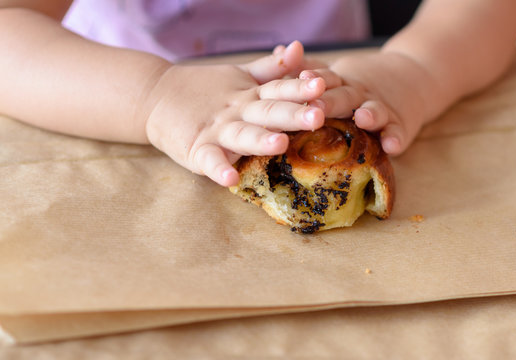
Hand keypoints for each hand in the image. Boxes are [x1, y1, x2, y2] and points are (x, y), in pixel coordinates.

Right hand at [144, 41, 326, 185]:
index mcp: (250, 95)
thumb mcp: (240, 76)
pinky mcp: (197, 150)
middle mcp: (238, 111)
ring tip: (279, 144)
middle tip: (317, 115)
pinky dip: (218, 169)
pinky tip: (230, 179)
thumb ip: (270, 68)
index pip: (279, 89)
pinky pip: (209, 160)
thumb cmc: (205, 90)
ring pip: (242, 135)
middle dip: (292, 114)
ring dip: (260, 139)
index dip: (300, 88)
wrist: (156, 97)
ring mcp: (217, 131)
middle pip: (268, 111)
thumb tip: (298, 48)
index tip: (323, 85)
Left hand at [299, 51, 432, 155]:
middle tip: (317, 107)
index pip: (325, 80)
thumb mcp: (337, 73)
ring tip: (363, 118)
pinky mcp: (400, 125)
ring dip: (369, 115)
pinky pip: (398, 132)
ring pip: (374, 111)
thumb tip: (279, 51)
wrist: (413, 76)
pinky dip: (396, 138)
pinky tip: (391, 146)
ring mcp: (381, 109)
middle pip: (344, 96)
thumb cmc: (360, 83)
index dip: (313, 80)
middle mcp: (359, 95)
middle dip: (331, 102)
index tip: (300, 79)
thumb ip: (311, 67)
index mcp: (340, 84)